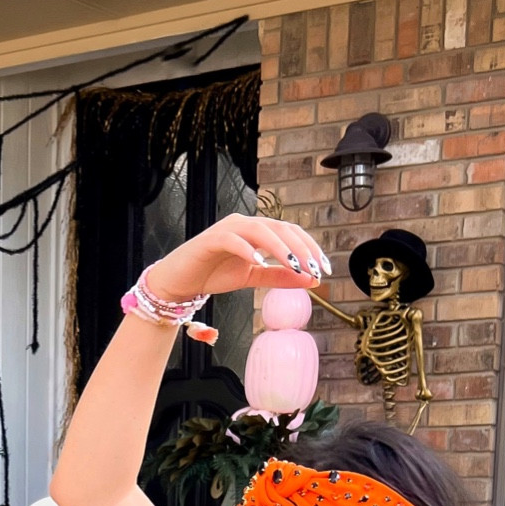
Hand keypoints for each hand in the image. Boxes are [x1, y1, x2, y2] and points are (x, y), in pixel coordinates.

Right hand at [145, 214, 330, 303]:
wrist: (180, 281)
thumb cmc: (214, 274)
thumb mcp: (252, 277)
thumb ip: (279, 276)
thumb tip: (310, 280)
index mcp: (258, 231)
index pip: (291, 233)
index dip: (311, 248)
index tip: (324, 269)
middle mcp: (245, 224)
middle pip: (281, 229)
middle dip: (302, 249)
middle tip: (315, 269)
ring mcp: (228, 229)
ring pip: (261, 230)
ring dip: (281, 248)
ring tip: (295, 265)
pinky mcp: (210, 239)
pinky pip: (232, 239)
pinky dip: (246, 249)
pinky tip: (257, 261)